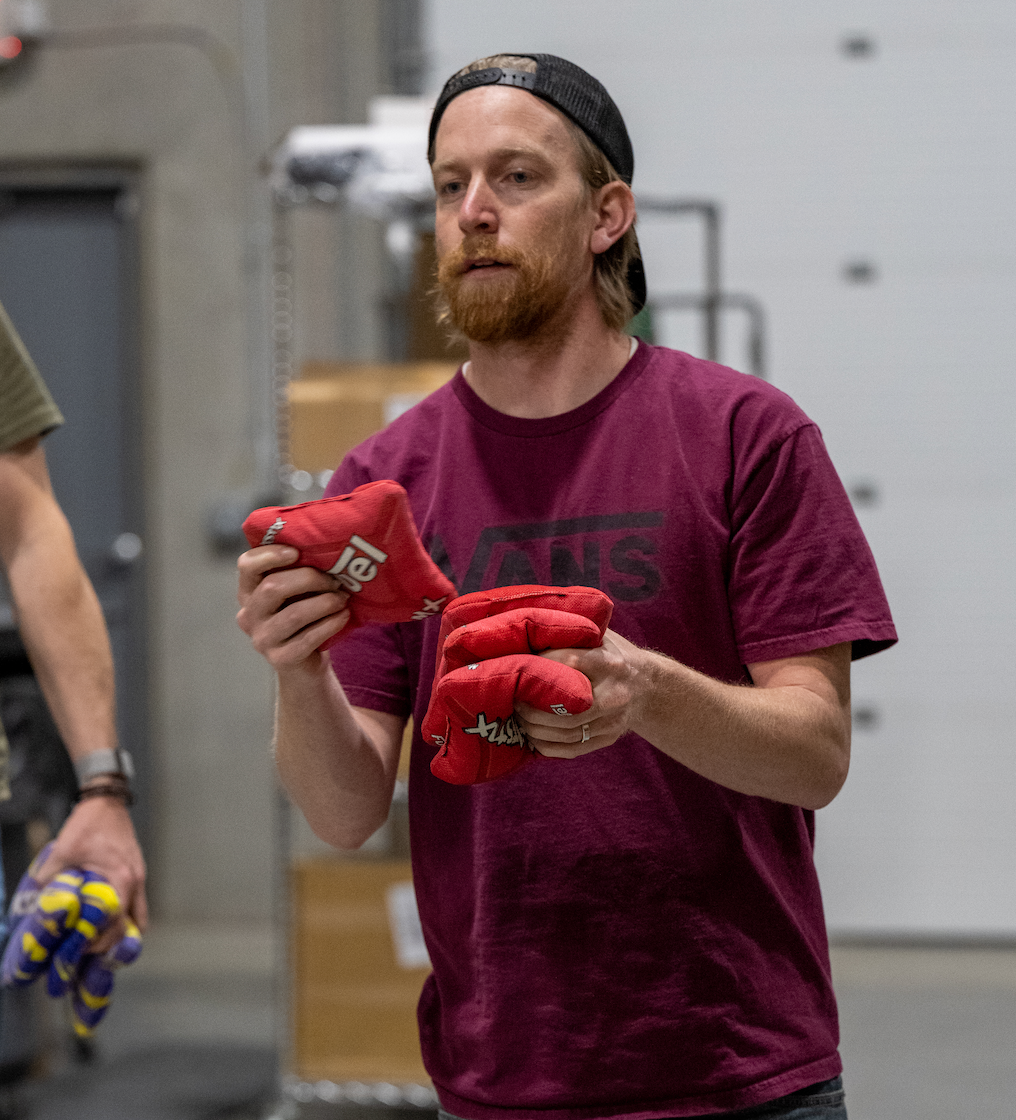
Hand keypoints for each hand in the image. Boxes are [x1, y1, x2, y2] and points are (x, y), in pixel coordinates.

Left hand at [34, 794, 146, 953]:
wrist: (107, 802)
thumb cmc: (88, 825)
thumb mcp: (62, 851)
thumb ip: (50, 880)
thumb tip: (34, 907)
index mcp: (120, 879)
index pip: (114, 923)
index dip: (97, 943)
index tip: (77, 954)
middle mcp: (134, 883)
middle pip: (128, 927)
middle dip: (107, 947)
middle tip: (84, 958)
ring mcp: (138, 879)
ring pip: (137, 920)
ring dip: (120, 936)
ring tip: (99, 951)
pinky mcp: (136, 875)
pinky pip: (137, 907)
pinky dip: (126, 921)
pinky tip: (111, 929)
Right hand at [236, 545, 350, 669]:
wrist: (305, 663)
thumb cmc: (302, 616)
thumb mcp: (295, 592)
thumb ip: (297, 571)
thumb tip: (327, 546)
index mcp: (248, 591)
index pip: (246, 565)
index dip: (269, 555)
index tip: (297, 551)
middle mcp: (249, 615)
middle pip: (273, 587)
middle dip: (309, 579)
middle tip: (335, 580)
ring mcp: (262, 639)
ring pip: (294, 614)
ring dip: (325, 602)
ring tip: (343, 598)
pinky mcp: (280, 659)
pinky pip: (308, 638)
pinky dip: (330, 624)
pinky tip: (343, 615)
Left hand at [513, 629, 648, 757]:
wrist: (648, 685)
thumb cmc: (610, 653)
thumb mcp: (597, 635)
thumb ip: (569, 635)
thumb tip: (524, 636)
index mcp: (608, 662)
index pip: (566, 663)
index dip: (536, 667)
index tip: (515, 667)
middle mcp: (614, 693)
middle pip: (566, 709)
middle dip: (531, 707)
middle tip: (512, 700)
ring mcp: (613, 720)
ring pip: (566, 733)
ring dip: (534, 728)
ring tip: (518, 718)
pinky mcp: (608, 738)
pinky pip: (571, 749)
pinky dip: (546, 745)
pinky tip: (532, 736)